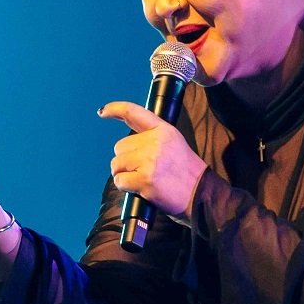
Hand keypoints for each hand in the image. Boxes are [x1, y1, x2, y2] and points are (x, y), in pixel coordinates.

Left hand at [99, 101, 206, 218]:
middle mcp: (156, 142)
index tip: (103, 112)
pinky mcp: (145, 179)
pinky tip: (140, 189)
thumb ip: (152, 138)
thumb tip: (126, 145)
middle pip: (119, 147)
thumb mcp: (174, 144)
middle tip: (144, 170)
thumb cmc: (186, 173)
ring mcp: (150, 160)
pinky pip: (120, 181)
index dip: (115, 109)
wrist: (200, 194)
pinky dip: (125, 187)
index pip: (134, 113)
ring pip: (117, 164)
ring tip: (143, 179)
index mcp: (163, 130)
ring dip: (124, 174)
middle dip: (126, 160)